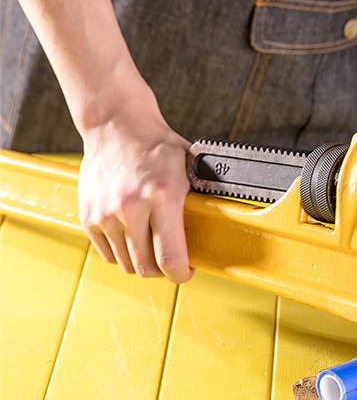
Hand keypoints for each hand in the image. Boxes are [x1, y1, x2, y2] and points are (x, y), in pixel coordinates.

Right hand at [78, 109, 193, 283]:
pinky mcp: (89, 216)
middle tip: (172, 259)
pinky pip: (108, 254)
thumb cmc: (158, 146)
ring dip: (142, 263)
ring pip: (126, 264)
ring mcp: (106, 213)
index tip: (188, 271)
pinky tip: (134, 239)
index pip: (170, 258)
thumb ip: (203, 199)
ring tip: (153, 247)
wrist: (116, 125)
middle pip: (147, 268)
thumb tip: (225, 228)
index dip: (182, 274)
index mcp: (163, 196)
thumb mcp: (191, 169)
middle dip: (163, 271)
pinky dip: (122, 254)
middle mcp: (131, 207)